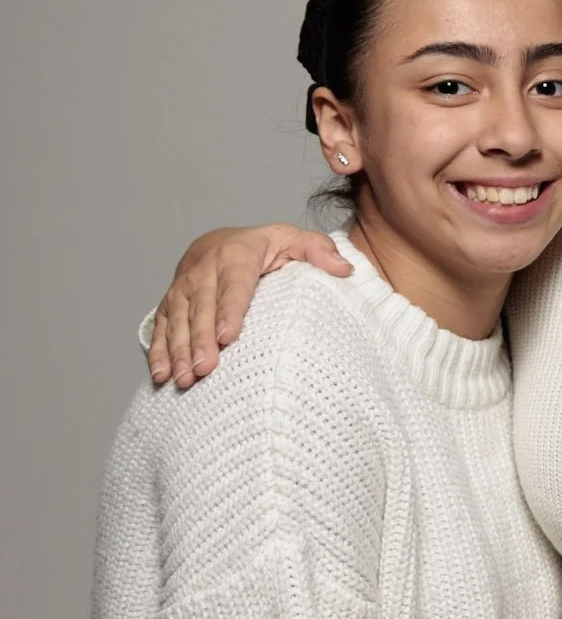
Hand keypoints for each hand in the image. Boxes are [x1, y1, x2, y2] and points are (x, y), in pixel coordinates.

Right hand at [149, 224, 350, 387]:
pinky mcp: (170, 302)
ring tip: (184, 378)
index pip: (234, 285)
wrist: (221, 240)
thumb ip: (318, 251)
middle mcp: (203, 269)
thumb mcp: (293, 240)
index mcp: (236, 254)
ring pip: (177, 319)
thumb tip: (345, 269)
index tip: (230, 337)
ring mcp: (183, 287)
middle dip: (201, 340)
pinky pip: (160, 326)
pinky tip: (161, 374)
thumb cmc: (265, 247)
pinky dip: (159, 351)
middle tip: (205, 369)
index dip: (230, 311)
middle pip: (202, 308)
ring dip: (179, 350)